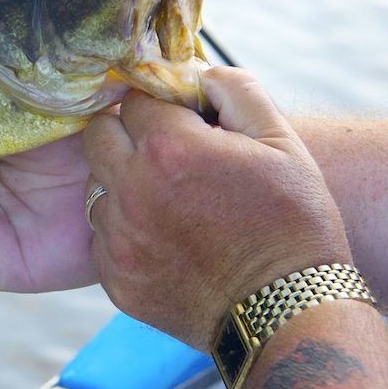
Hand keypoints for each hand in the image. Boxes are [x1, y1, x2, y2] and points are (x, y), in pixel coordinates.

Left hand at [85, 67, 352, 350]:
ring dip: (122, 187)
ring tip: (166, 202)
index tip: (177, 122)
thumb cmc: (292, 221)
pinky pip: (101, 239)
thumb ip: (235, 90)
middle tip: (161, 155)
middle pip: (96, 137)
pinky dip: (123, 233)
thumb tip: (198, 74)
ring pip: (95, 190)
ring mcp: (119, 239)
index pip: (132, 100)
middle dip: (124, 136)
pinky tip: (162, 240)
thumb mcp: (280, 141)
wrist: (288, 313)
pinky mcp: (116, 278)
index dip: (156, 107)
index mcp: (169, 149)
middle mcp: (132, 190)